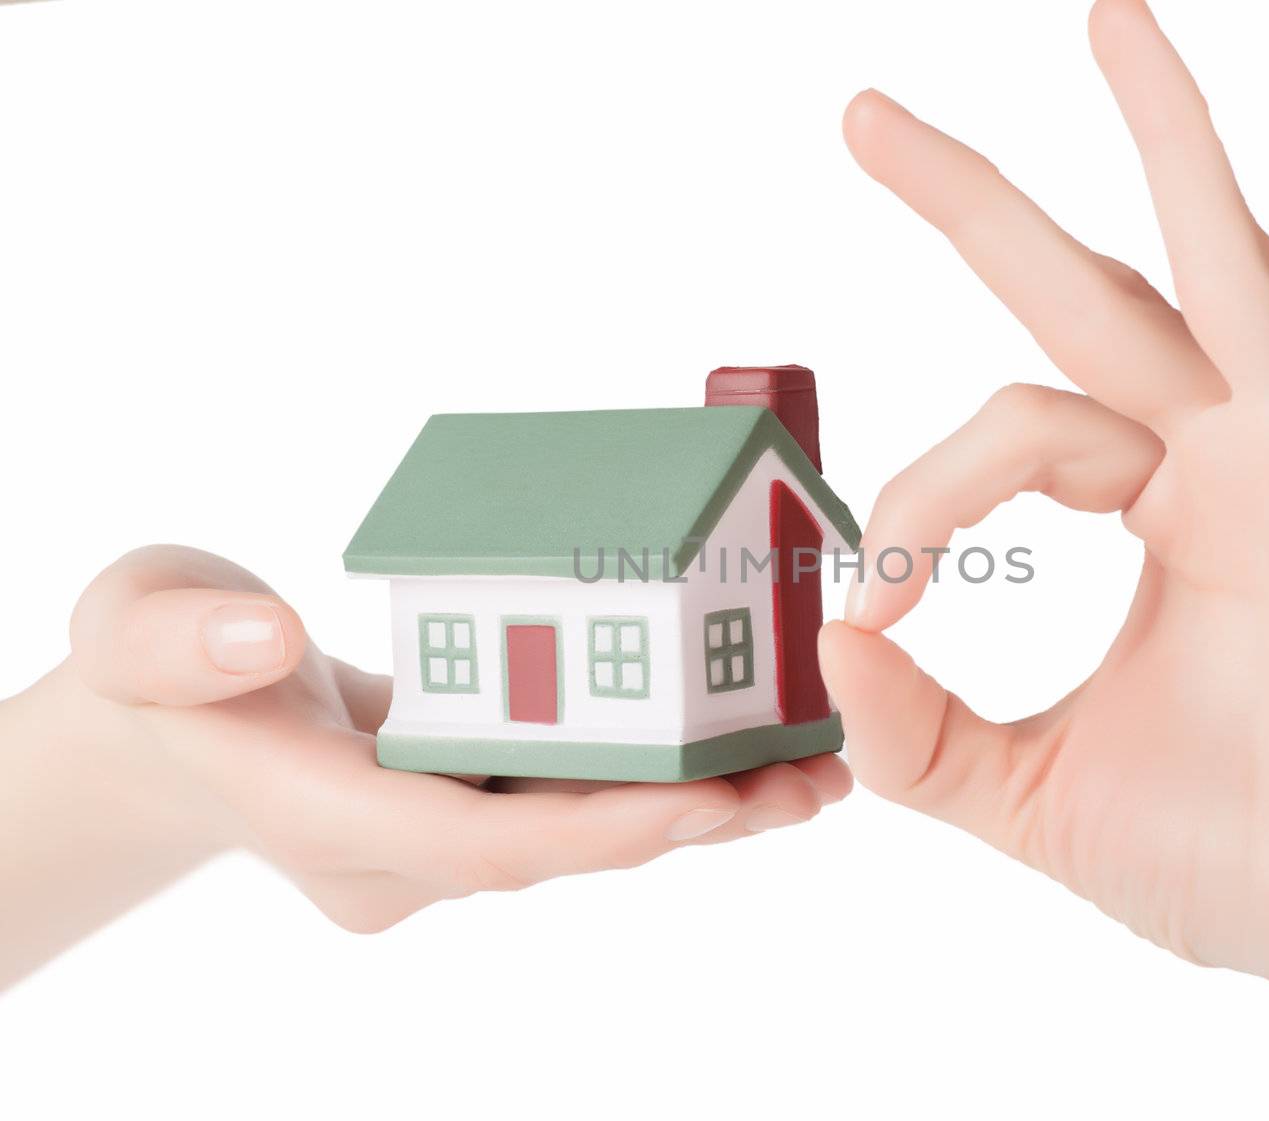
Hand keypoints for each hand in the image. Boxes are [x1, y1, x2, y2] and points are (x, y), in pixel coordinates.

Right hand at [2, 545, 847, 983]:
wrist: (175, 717)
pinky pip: (578, 801)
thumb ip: (180, 637)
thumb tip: (269, 641)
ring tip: (817, 767)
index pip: (474, 845)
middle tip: (811, 778)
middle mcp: (398, 856)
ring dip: (698, 808)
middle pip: (558, 850)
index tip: (704, 802)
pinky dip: (659, 777)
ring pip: (583, 833)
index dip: (592, 828)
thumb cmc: (156, 659)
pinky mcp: (471, 809)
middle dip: (685, 821)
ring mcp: (440, 843)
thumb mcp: (137, 618)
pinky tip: (749, 745)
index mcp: (322, 818)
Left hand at [820, 0, 1268, 1082]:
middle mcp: (1226, 461)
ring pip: (1228, 274)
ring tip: (1103, 22)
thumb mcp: (1036, 798)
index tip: (875, 601)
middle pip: (1086, 291)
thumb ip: (922, 737)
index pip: (1008, 430)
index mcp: (1152, 507)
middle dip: (972, 200)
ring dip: (1169, 144)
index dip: (924, 498)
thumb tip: (829, 646)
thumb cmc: (1239, 858)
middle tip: (857, 113)